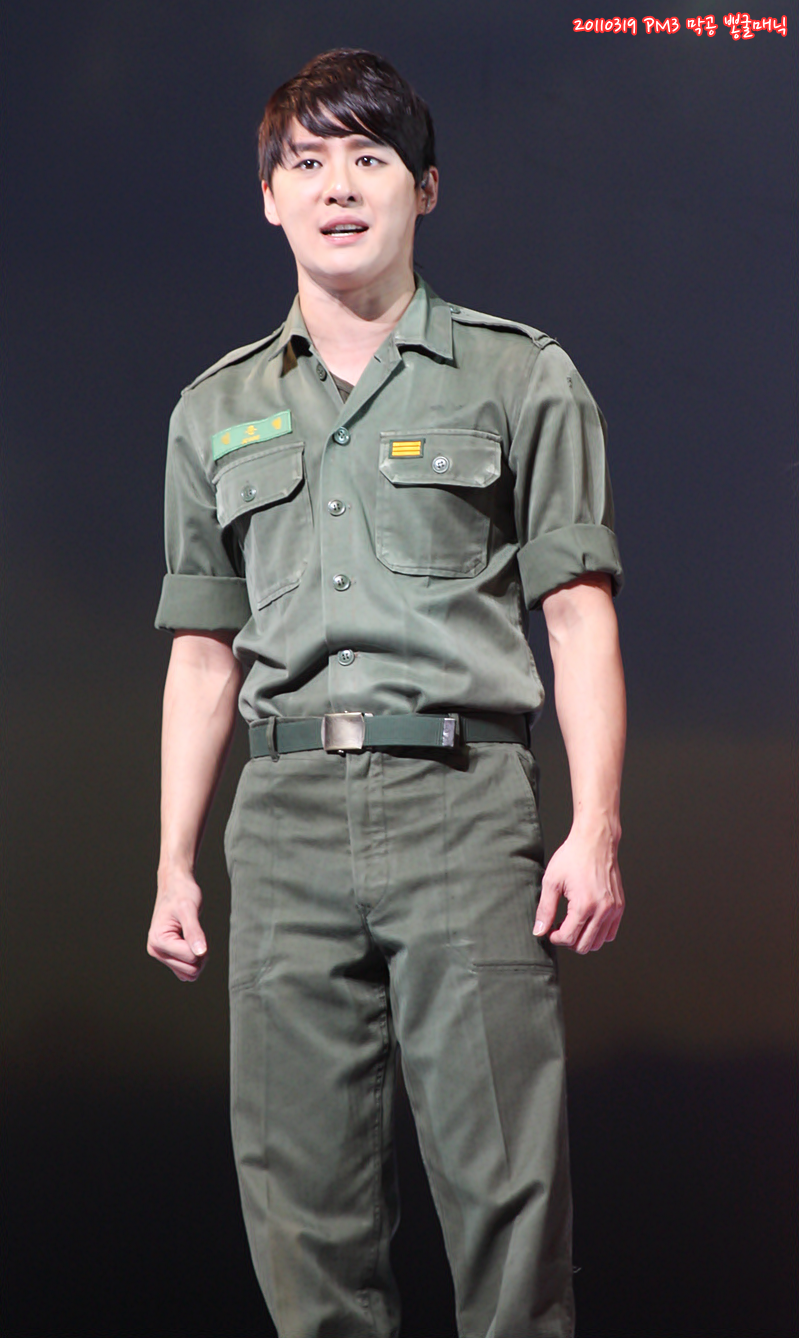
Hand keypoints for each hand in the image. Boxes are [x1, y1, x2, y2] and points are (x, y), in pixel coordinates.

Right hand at [147, 869, 207, 981]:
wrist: (176, 886)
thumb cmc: (182, 894)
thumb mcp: (189, 909)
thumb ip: (194, 932)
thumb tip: (200, 953)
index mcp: (158, 941)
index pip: (191, 959)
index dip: (201, 945)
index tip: (196, 927)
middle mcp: (156, 951)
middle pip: (191, 970)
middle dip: (200, 954)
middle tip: (197, 932)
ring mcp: (161, 955)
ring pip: (190, 973)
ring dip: (198, 957)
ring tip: (194, 935)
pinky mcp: (169, 956)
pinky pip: (187, 970)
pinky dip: (195, 958)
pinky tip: (191, 941)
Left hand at [533, 825, 623, 953]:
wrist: (595, 841)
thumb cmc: (573, 857)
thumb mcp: (551, 881)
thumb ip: (545, 909)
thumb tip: (539, 931)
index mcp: (584, 904)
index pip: (569, 938)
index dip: (555, 938)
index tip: (550, 930)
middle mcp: (603, 910)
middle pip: (584, 946)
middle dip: (568, 941)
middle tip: (560, 927)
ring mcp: (614, 909)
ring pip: (598, 943)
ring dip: (583, 939)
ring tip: (573, 923)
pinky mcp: (619, 906)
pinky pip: (610, 933)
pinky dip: (598, 933)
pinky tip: (587, 921)